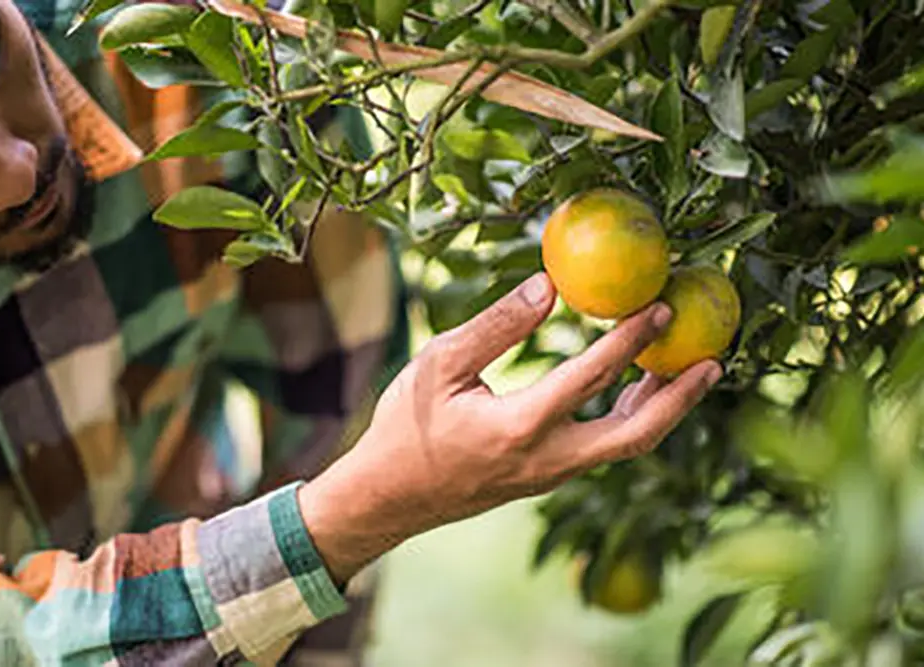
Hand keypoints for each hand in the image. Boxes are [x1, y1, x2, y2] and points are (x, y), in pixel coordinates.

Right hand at [298, 272, 721, 582]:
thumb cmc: (405, 426)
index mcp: (518, 428)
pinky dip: (630, 419)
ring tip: (688, 369)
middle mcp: (546, 460)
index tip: (662, 305)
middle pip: (636, 434)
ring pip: (624, 446)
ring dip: (661, 410)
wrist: (388, 498)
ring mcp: (549, 476)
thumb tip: (551, 285)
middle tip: (714, 359)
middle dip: (680, 397)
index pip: (590, 378)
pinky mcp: (545, 478)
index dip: (631, 339)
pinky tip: (636, 391)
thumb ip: (497, 326)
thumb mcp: (439, 364)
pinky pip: (603, 449)